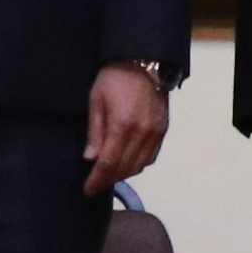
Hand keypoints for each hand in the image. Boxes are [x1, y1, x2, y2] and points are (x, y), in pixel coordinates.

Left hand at [84, 62, 169, 190]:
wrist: (143, 62)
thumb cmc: (114, 79)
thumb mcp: (96, 101)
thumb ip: (95, 132)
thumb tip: (90, 159)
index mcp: (122, 126)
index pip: (108, 163)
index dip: (97, 180)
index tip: (88, 190)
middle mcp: (142, 133)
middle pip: (124, 168)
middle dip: (108, 180)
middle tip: (95, 185)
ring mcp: (155, 133)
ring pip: (139, 166)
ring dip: (123, 174)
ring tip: (109, 175)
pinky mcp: (163, 130)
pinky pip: (151, 157)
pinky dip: (138, 165)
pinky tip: (127, 163)